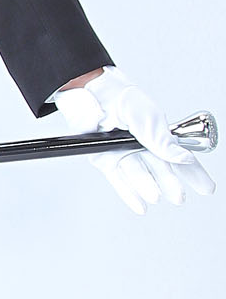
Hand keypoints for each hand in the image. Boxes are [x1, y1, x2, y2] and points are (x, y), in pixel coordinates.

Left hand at [51, 66, 214, 214]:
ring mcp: (122, 154)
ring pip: (139, 176)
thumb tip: (184, 158)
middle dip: (170, 184)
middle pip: (160, 170)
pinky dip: (129, 194)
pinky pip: (118, 180)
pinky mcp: (104, 159)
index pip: (179, 157)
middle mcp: (140, 146)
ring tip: (156, 195)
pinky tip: (140, 205)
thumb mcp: (148, 117)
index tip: (206, 188)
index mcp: (156, 135)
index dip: (193, 173)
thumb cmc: (122, 98)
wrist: (92, 92)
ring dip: (148, 187)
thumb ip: (163, 140)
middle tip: (179, 196)